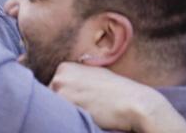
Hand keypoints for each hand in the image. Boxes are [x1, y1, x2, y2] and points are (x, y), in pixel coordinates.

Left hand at [50, 62, 185, 132]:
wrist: (135, 102)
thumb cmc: (118, 91)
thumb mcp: (94, 75)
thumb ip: (77, 78)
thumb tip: (62, 85)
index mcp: (65, 67)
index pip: (53, 87)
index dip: (64, 98)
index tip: (80, 101)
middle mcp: (59, 75)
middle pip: (50, 96)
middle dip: (62, 105)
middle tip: (86, 107)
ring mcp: (61, 89)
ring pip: (54, 107)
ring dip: (65, 113)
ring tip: (88, 111)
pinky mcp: (66, 103)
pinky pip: (60, 116)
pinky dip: (69, 119)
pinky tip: (86, 116)